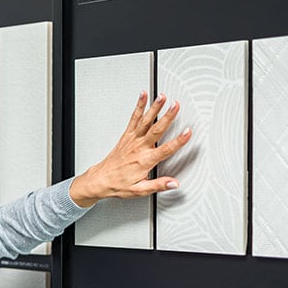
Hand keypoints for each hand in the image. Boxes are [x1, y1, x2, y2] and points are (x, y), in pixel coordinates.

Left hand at [68, 91, 191, 207]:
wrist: (100, 180)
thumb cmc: (118, 184)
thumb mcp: (140, 190)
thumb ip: (158, 185)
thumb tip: (173, 183)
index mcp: (145, 161)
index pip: (166, 150)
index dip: (178, 141)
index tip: (187, 132)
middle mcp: (138, 148)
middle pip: (156, 130)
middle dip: (168, 117)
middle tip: (176, 106)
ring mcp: (132, 140)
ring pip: (145, 121)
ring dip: (154, 108)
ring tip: (162, 97)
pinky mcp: (126, 136)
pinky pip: (133, 119)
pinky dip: (139, 106)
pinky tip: (143, 97)